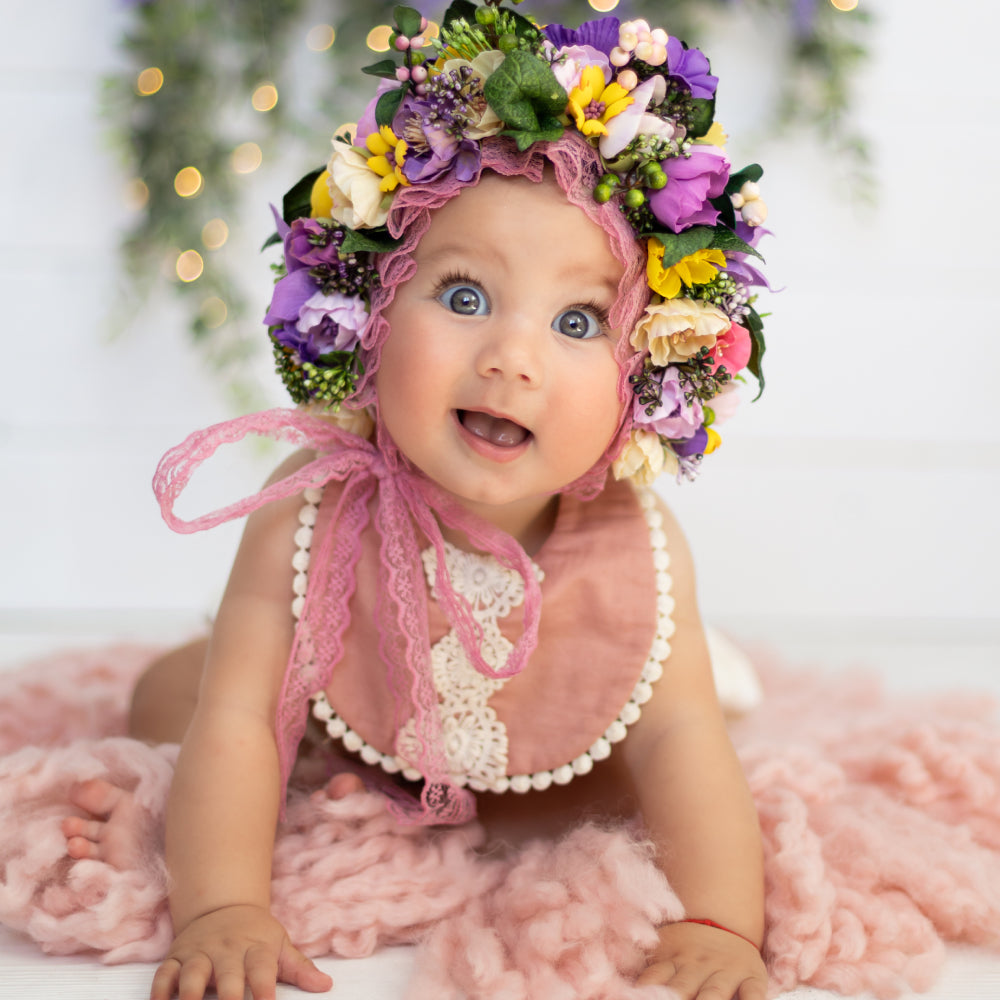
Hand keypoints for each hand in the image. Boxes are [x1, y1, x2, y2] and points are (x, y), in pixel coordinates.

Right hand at [150, 904, 332, 999]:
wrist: (223, 905)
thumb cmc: (256, 935)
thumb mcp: (280, 945)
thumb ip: (300, 967)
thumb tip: (326, 985)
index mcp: (255, 948)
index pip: (262, 969)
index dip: (265, 988)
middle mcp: (226, 950)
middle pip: (227, 974)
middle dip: (228, 995)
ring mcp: (199, 953)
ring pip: (191, 973)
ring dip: (189, 993)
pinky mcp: (175, 956)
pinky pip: (164, 973)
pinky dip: (160, 989)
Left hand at [636, 920, 766, 999]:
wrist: (723, 920)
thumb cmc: (687, 948)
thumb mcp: (665, 951)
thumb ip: (651, 971)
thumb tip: (624, 987)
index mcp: (672, 958)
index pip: (653, 980)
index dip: (645, 992)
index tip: (633, 998)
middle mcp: (696, 965)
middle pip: (681, 990)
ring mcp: (725, 971)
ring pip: (714, 994)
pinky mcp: (752, 977)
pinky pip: (753, 993)